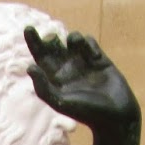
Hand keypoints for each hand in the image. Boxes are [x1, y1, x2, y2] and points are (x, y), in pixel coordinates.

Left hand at [25, 27, 139, 133]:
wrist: (115, 116)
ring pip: (73, 40)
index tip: (28, 28)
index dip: (33, 42)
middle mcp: (68, 70)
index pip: (40, 57)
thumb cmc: (87, 113)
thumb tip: (30, 67)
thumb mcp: (61, 102)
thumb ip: (43, 88)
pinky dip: (88, 43)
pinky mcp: (100, 60)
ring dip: (73, 37)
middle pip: (55, 46)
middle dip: (52, 37)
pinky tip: (93, 55)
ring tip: (75, 42)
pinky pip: (90, 43)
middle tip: (52, 37)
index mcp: (55, 80)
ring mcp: (84, 64)